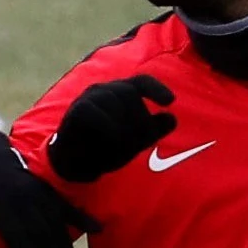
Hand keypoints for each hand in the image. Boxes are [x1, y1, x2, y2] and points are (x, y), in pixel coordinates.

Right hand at [46, 75, 175, 182]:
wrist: (75, 165)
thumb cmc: (105, 148)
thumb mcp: (135, 140)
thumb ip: (153, 129)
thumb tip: (172, 119)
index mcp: (121, 93)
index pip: (141, 82)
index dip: (156, 89)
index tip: (170, 102)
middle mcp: (105, 90)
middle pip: (131, 94)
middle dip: (140, 120)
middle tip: (138, 144)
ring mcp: (90, 97)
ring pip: (115, 102)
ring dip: (123, 128)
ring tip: (121, 149)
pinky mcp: (78, 109)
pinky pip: (98, 114)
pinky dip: (108, 129)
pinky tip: (109, 142)